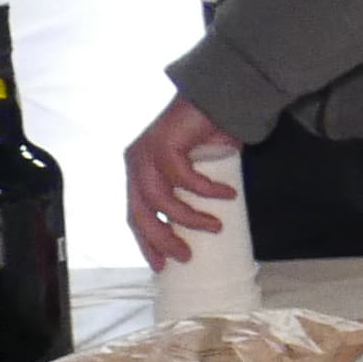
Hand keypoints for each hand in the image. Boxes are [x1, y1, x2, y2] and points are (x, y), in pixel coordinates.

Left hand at [123, 96, 240, 266]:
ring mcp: (145, 154)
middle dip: (161, 240)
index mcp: (139, 174)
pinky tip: (228, 194)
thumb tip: (208, 226)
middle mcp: (135, 165)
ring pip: (159, 200)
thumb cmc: (211, 133)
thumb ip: (194, 192)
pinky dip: (206, 190)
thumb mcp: (198, 170)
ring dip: (189, 219)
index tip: (163, 266)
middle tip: (185, 256)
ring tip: (216, 226)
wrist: (219, 95)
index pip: (134, 216)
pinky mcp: (161, 144)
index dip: (147, 243)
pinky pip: (182, 178)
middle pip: (139, 214)